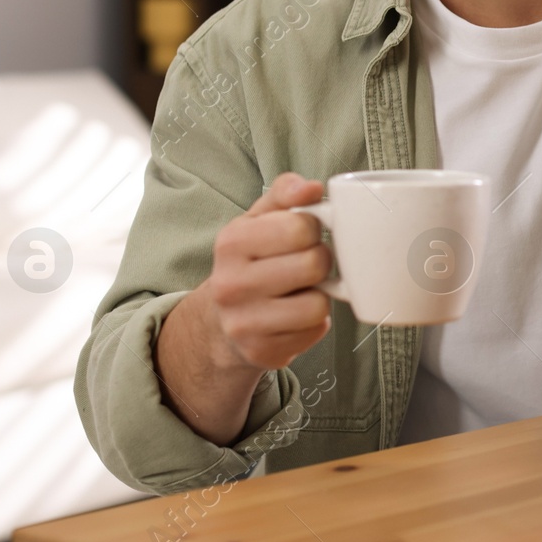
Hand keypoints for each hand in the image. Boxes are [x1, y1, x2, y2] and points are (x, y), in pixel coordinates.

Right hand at [201, 171, 334, 369]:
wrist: (221, 320)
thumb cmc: (251, 260)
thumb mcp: (259, 219)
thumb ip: (285, 193)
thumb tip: (311, 188)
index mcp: (231, 242)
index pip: (302, 227)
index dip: (313, 229)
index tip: (302, 235)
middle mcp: (230, 285)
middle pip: (315, 264)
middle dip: (320, 261)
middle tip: (306, 264)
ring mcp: (243, 324)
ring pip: (318, 304)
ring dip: (319, 295)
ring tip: (300, 290)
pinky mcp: (262, 353)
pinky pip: (315, 331)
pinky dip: (313, 322)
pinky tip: (294, 315)